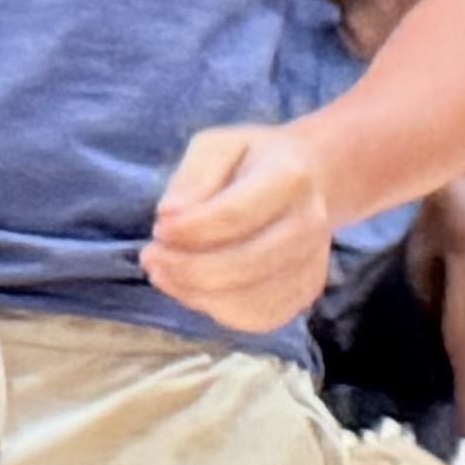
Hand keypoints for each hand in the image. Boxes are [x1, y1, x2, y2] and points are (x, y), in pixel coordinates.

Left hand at [143, 125, 338, 334]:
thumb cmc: (252, 160)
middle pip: (247, 264)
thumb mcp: (216, 146)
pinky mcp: (305, 292)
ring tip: (166, 274)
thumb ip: (192, 177)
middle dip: (188, 268)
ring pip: (252, 300)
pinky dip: (218, 309)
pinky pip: (259, 318)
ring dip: (197, 294)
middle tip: (152, 258)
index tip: (158, 228)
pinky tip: (194, 289)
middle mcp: (309, 225)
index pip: (234, 215)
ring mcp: (312, 264)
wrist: (312, 181)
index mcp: (289, 179)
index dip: (188, 230)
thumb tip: (169, 216)